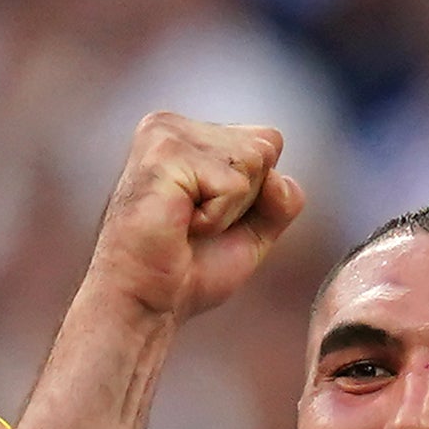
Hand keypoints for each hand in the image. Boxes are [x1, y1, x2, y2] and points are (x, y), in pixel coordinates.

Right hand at [88, 113, 305, 324]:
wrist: (146, 303)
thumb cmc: (190, 268)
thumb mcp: (254, 230)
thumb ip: (282, 199)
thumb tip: (277, 178)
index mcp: (189, 133)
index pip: (268, 141)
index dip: (256, 193)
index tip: (208, 215)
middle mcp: (172, 125)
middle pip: (265, 147)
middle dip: (245, 200)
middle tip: (195, 223)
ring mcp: (165, 135)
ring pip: (253, 162)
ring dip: (228, 210)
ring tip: (185, 223)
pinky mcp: (165, 155)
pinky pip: (234, 185)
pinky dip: (217, 218)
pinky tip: (180, 225)